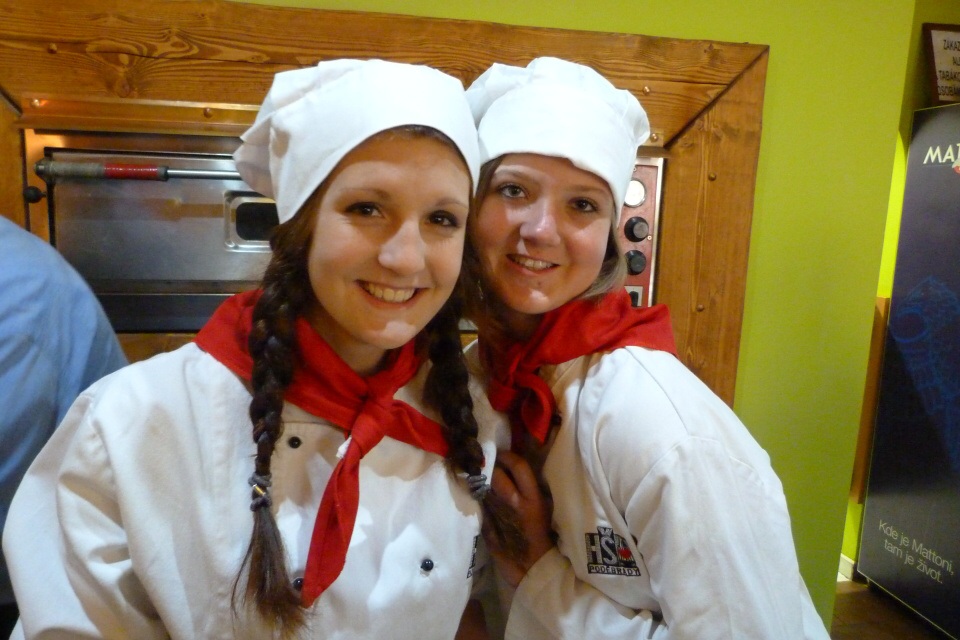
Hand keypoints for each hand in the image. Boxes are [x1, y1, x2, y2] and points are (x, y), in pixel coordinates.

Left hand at [484, 450, 554, 587]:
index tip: (502, 454)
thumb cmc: (544, 540)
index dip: (508, 456)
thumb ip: (528, 492)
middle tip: (488, 464)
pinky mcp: (486, 526)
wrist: (534, 570)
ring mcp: (497, 514)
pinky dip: (478, 500)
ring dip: (480, 482)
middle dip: (490, 467)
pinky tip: (477, 498)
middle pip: (495, 474)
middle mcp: (514, 503)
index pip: (519, 466)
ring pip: (484, 488)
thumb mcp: (543, 510)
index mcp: (532, 499)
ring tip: (480, 478)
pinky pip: (479, 506)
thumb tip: (512, 473)